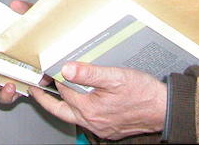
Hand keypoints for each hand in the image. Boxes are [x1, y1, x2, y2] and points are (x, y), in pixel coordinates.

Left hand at [29, 63, 166, 140]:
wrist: (164, 109)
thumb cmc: (143, 92)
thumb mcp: (115, 76)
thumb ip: (89, 73)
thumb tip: (66, 69)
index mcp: (89, 109)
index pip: (64, 91)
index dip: (55, 78)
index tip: (46, 69)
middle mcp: (92, 122)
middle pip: (60, 110)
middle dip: (46, 99)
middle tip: (35, 89)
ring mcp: (100, 128)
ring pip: (73, 116)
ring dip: (62, 105)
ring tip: (53, 95)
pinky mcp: (108, 129)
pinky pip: (86, 121)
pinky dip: (77, 111)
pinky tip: (81, 102)